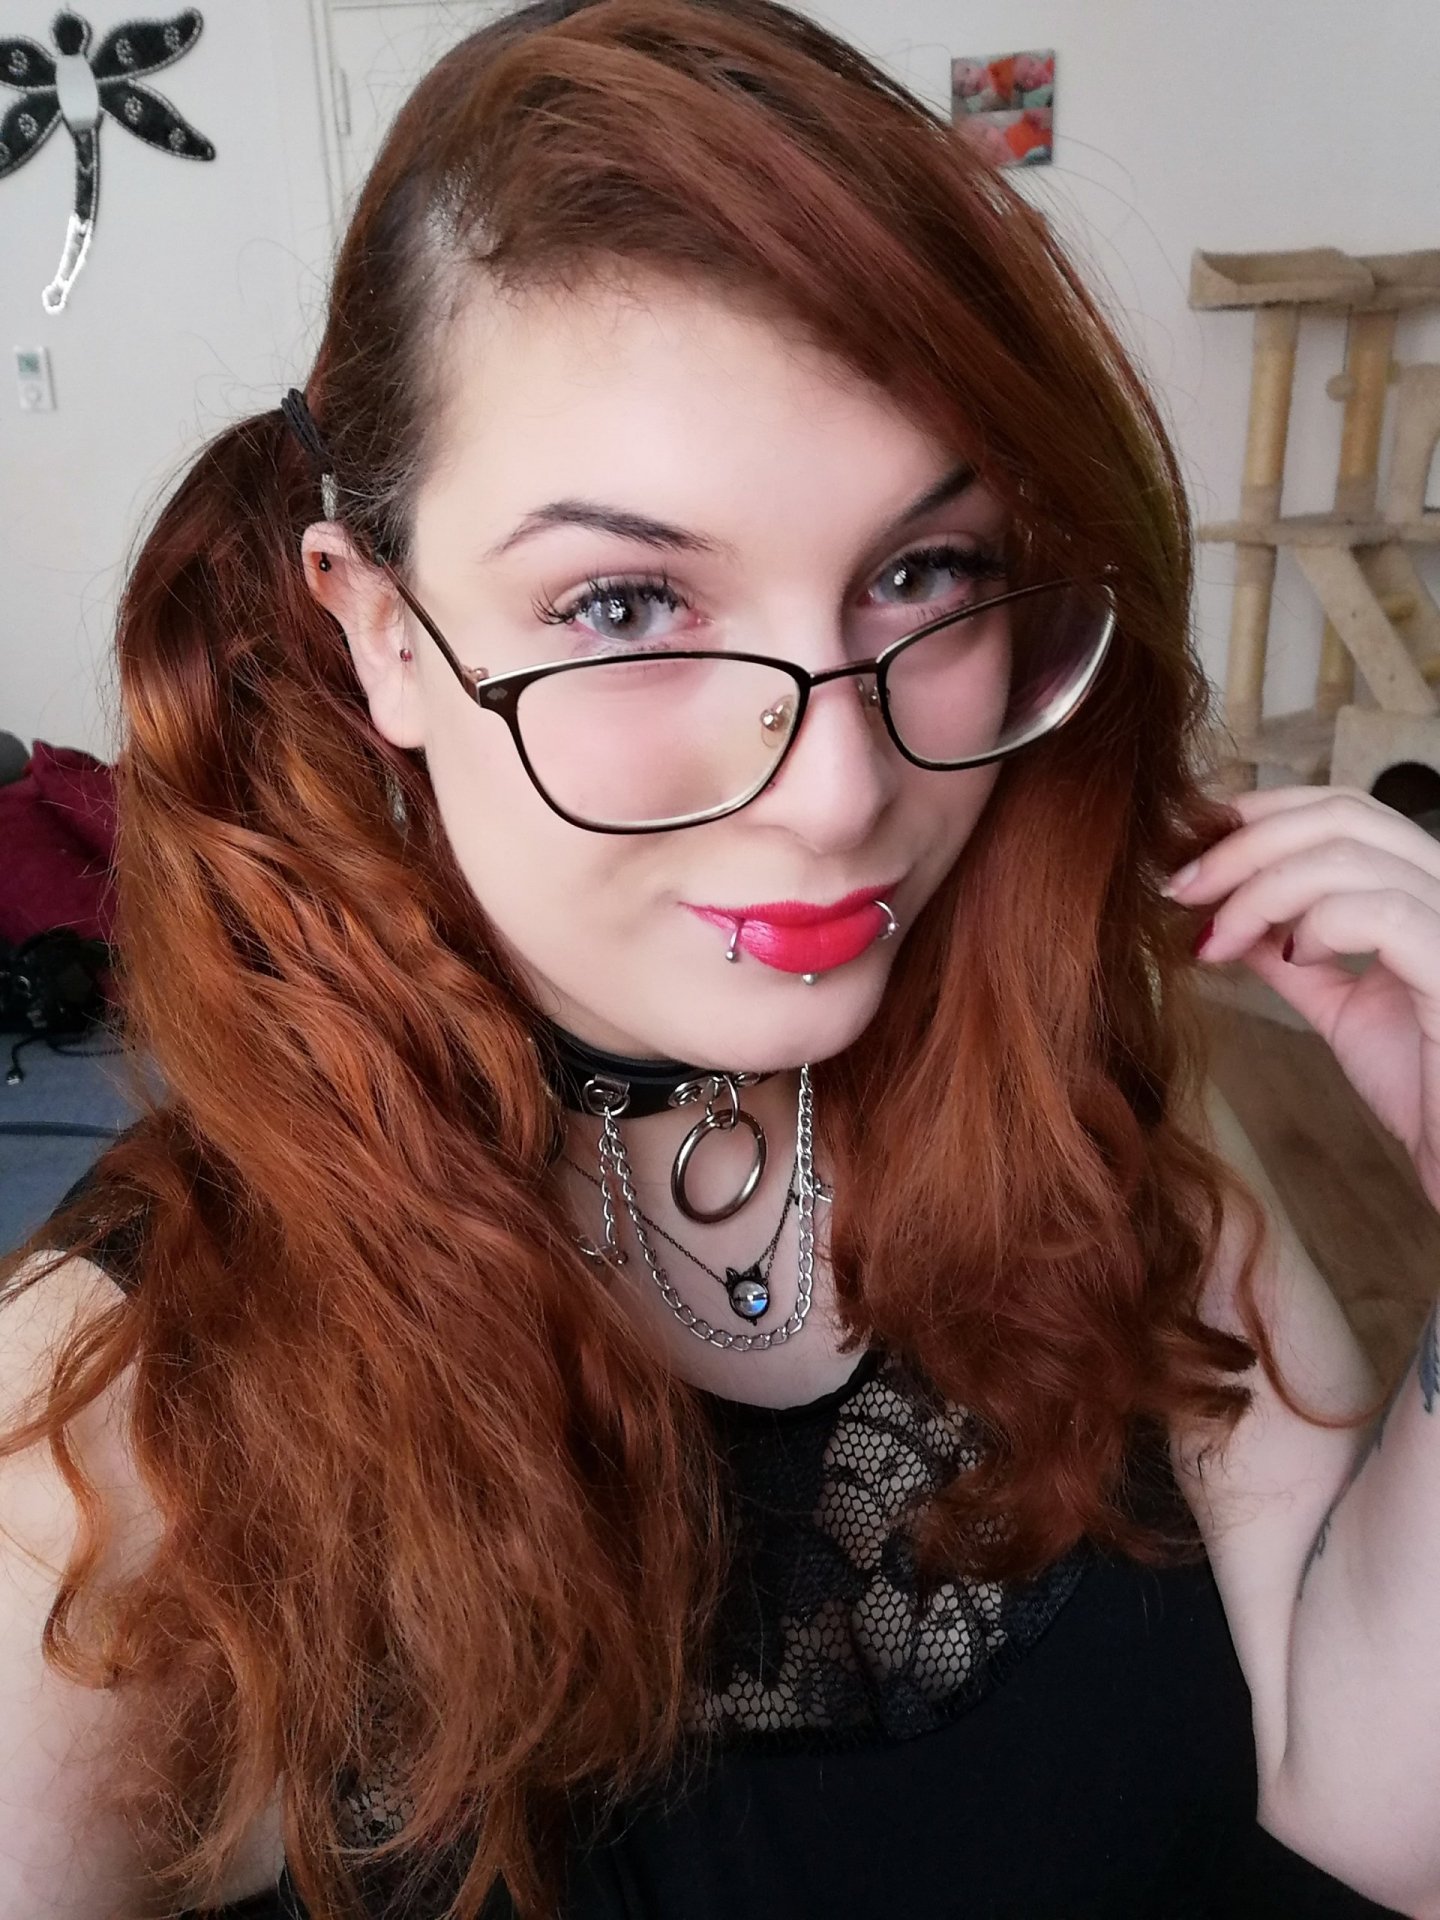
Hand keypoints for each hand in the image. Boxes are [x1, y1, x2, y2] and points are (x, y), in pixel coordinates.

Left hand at [1164, 784, 1439, 1210]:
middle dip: (1244, 843)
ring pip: (1348, 854)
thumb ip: (1297, 959)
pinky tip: (1293, 959)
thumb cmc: (1427, 1088)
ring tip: (1217, 936)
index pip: (1346, 808)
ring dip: (1259, 888)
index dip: (1263, 812)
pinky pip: (1378, 911)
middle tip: (1182, 888)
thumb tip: (1233, 922)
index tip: (1194, 845)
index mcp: (1426, 888)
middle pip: (1340, 814)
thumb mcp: (1344, 1009)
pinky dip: (1317, 924)